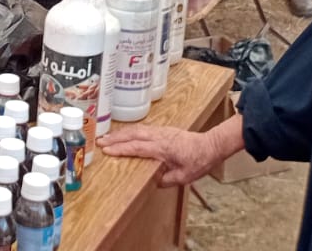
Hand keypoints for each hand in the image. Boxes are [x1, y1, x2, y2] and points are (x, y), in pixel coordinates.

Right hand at [100, 123, 235, 186]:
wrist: (211, 146)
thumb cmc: (199, 161)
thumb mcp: (184, 177)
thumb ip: (166, 180)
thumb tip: (152, 182)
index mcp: (163, 148)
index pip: (137, 147)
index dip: (121, 149)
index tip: (107, 150)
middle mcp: (160, 137)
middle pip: (133, 135)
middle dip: (115, 138)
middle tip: (99, 142)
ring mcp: (161, 131)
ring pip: (136, 129)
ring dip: (120, 133)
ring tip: (106, 137)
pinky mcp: (163, 130)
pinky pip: (143, 129)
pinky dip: (130, 131)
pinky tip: (124, 134)